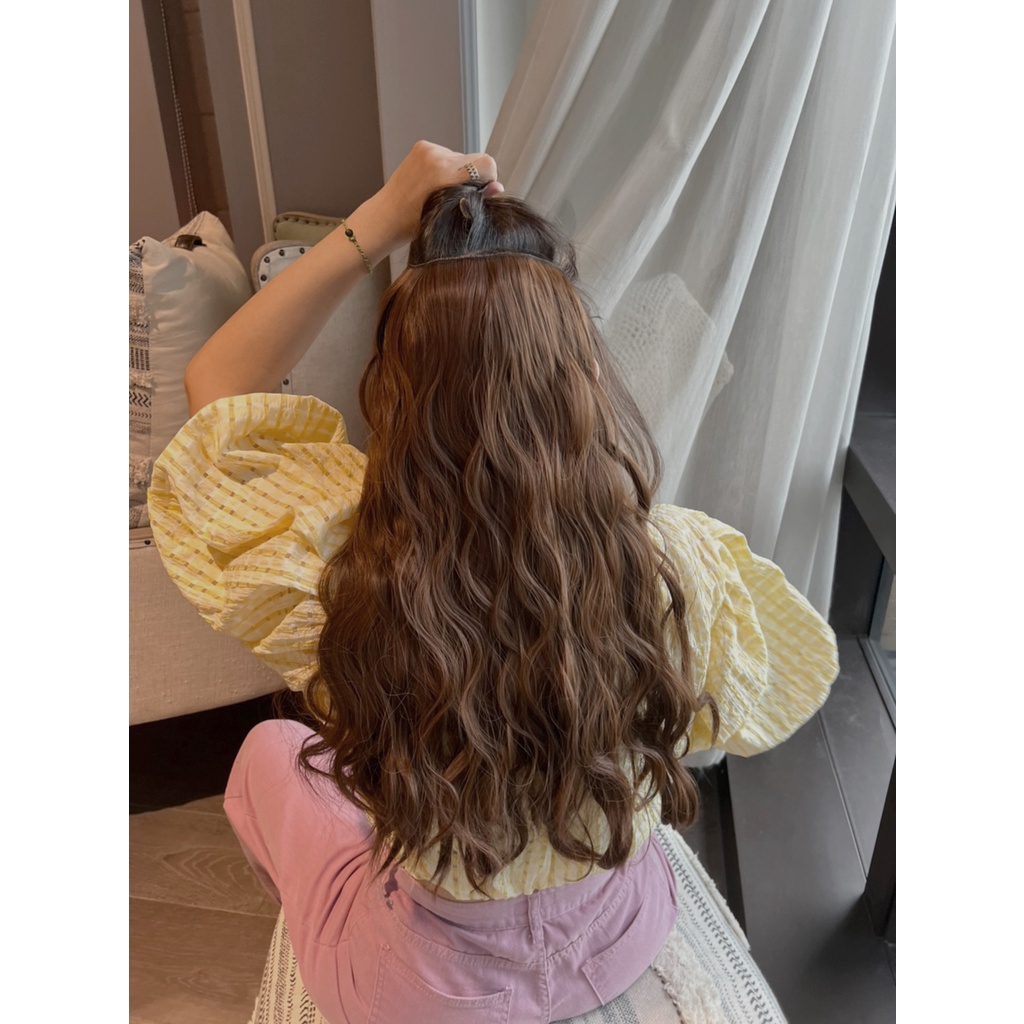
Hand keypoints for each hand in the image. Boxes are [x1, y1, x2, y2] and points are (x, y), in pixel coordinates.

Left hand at [375, 140, 503, 246]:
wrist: (384, 217)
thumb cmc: (413, 224)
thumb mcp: (449, 217)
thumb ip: (475, 200)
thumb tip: (497, 188)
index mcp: (443, 172)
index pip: (485, 163)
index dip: (490, 179)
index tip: (482, 193)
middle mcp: (436, 155)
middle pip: (475, 160)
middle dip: (473, 178)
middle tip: (460, 197)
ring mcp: (428, 148)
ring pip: (461, 158)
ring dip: (459, 173)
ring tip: (443, 192)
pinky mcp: (423, 146)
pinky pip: (448, 155)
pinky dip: (447, 168)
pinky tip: (435, 184)